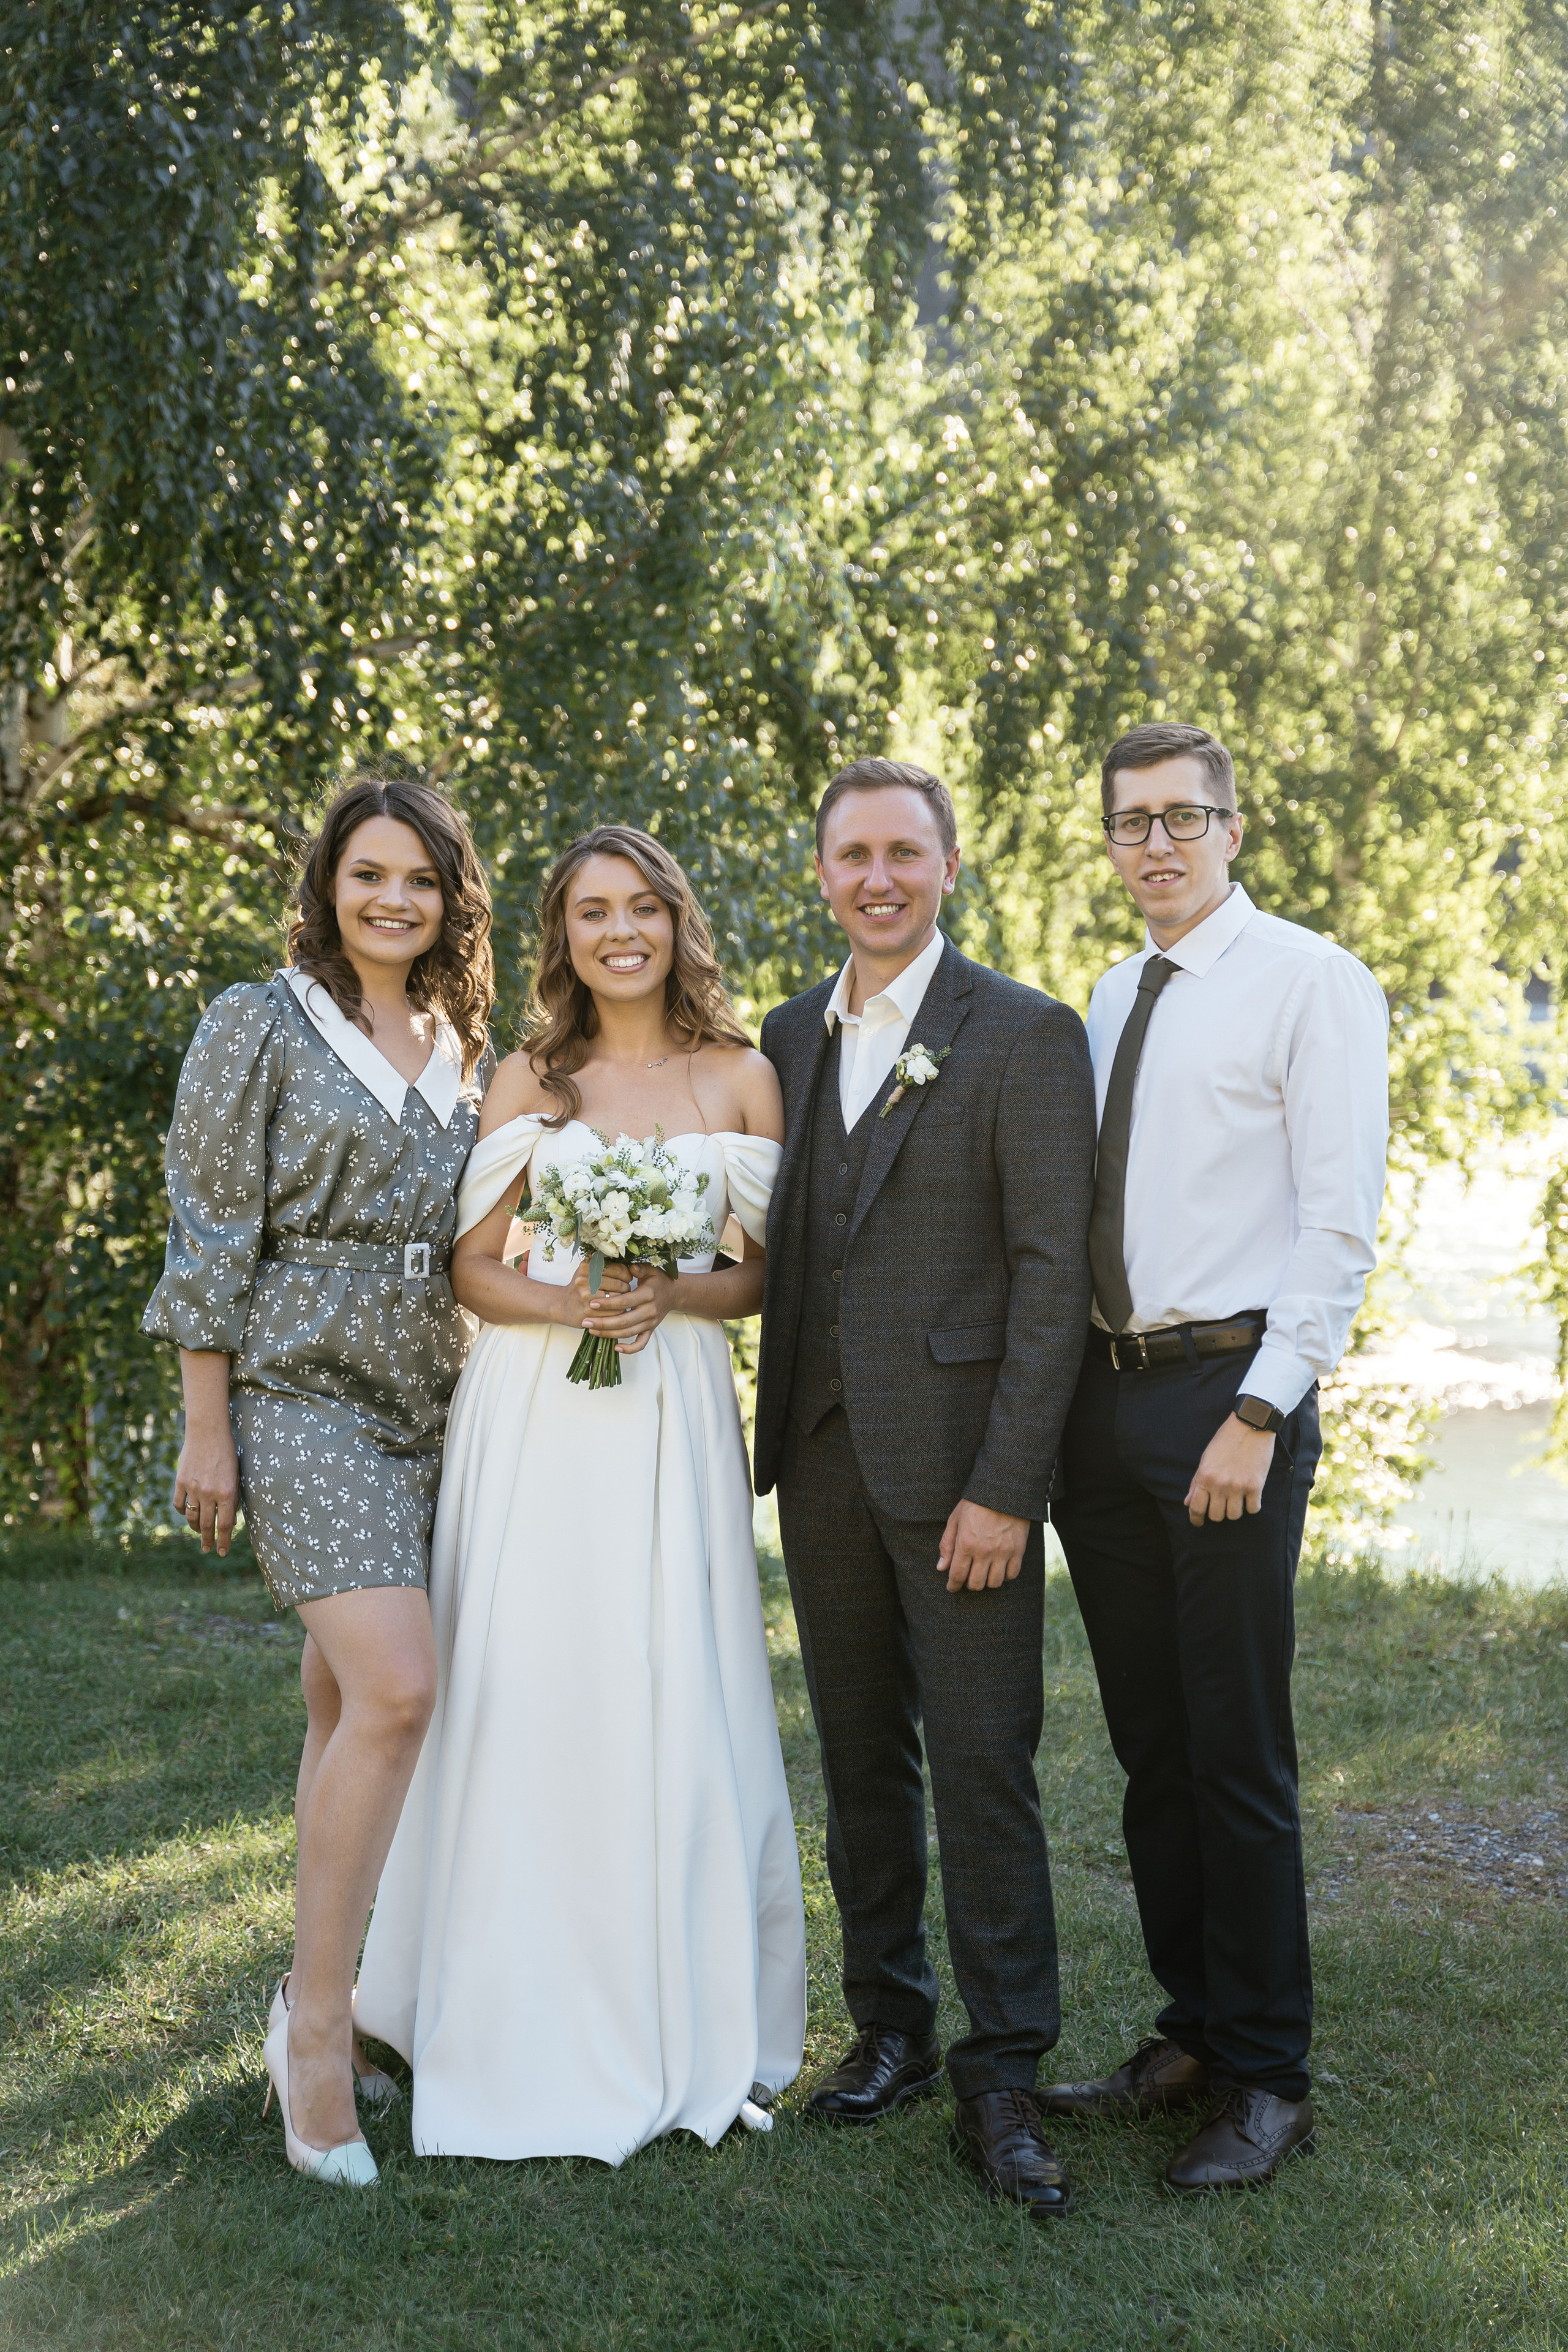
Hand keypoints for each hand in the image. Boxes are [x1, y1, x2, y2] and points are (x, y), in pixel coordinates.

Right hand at [173, 1427, 238, 1555]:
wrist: (207, 1431)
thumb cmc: (227, 1452)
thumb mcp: (236, 1475)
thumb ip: (231, 1498)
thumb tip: (229, 1519)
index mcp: (226, 1492)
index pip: (225, 1525)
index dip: (224, 1541)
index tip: (222, 1552)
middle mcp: (209, 1493)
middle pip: (207, 1525)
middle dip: (209, 1540)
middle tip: (208, 1550)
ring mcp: (193, 1488)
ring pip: (191, 1517)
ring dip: (195, 1528)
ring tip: (199, 1533)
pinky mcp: (180, 1482)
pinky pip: (179, 1504)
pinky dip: (182, 1512)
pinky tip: (187, 1514)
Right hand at [556, 1256, 635, 1329]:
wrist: (562, 1305)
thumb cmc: (580, 1287)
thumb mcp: (588, 1270)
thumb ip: (605, 1264)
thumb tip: (632, 1266)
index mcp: (587, 1266)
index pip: (619, 1269)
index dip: (627, 1275)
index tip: (627, 1279)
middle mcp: (585, 1280)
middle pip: (620, 1285)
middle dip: (626, 1289)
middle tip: (624, 1292)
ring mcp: (586, 1297)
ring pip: (619, 1300)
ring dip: (623, 1302)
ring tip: (620, 1301)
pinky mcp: (588, 1313)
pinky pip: (613, 1313)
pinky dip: (617, 1312)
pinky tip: (614, 1310)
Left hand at [580, 1263, 678, 1354]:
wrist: (675, 1293)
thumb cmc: (659, 1280)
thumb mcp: (651, 1269)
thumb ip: (639, 1268)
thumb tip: (629, 1268)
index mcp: (648, 1294)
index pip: (625, 1301)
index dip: (608, 1304)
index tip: (592, 1303)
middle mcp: (650, 1311)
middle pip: (624, 1321)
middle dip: (603, 1323)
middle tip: (586, 1321)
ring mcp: (650, 1322)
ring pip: (628, 1333)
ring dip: (609, 1334)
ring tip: (592, 1331)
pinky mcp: (651, 1330)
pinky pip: (641, 1343)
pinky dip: (630, 1349)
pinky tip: (616, 1348)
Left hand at [937, 1499, 1029, 1593]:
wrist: (1003, 1490)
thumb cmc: (976, 1503)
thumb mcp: (955, 1519)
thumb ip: (947, 1545)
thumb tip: (941, 1568)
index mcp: (966, 1544)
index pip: (957, 1576)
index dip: (953, 1586)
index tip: (952, 1587)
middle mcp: (984, 1551)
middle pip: (976, 1584)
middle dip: (969, 1585)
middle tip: (968, 1578)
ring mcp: (1003, 1552)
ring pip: (994, 1583)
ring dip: (987, 1582)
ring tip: (984, 1573)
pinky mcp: (1018, 1550)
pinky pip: (1012, 1575)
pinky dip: (1005, 1576)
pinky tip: (999, 1569)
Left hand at [1184, 1415, 1275, 1525]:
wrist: (1251, 1425)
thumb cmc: (1225, 1440)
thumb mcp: (1206, 1459)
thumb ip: (1196, 1482)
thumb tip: (1187, 1503)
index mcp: (1205, 1477)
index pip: (1196, 1508)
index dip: (1196, 1519)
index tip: (1198, 1523)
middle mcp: (1220, 1485)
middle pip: (1216, 1516)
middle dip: (1217, 1513)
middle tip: (1221, 1504)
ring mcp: (1238, 1487)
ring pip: (1234, 1516)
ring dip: (1234, 1510)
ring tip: (1236, 1499)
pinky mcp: (1256, 1486)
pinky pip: (1252, 1509)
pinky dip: (1250, 1506)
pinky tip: (1250, 1497)